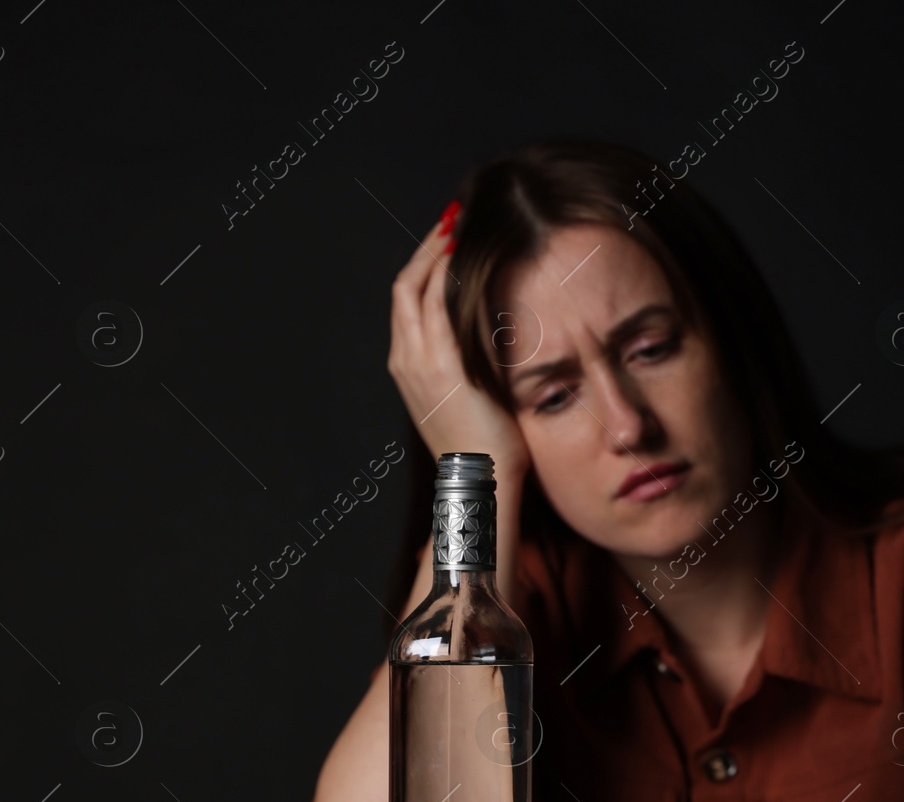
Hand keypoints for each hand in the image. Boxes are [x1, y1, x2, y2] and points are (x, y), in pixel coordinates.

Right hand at [388, 200, 529, 480]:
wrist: (480, 481)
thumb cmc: (487, 451)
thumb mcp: (473, 400)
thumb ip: (474, 366)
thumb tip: (498, 339)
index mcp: (410, 367)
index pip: (409, 302)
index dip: (426, 266)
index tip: (449, 241)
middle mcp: (405, 358)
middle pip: (405, 285)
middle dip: (427, 247)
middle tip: (452, 217)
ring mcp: (418, 359)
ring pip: (415, 286)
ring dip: (436, 249)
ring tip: (458, 221)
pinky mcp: (439, 362)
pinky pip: (436, 303)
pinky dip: (445, 272)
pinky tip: (464, 249)